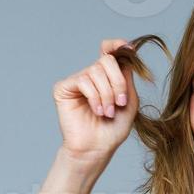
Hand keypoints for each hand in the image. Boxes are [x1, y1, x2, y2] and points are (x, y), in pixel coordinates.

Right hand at [54, 38, 149, 164]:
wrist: (96, 148)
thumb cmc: (112, 129)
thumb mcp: (129, 102)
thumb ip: (127, 78)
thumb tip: (126, 53)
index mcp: (107, 76)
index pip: (109, 51)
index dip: (118, 45)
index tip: (129, 48)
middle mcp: (91, 75)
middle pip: (107, 60)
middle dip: (117, 82)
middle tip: (119, 102)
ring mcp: (77, 81)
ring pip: (96, 71)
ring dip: (106, 94)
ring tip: (107, 113)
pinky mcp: (64, 88)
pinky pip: (83, 80)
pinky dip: (94, 96)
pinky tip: (96, 110)